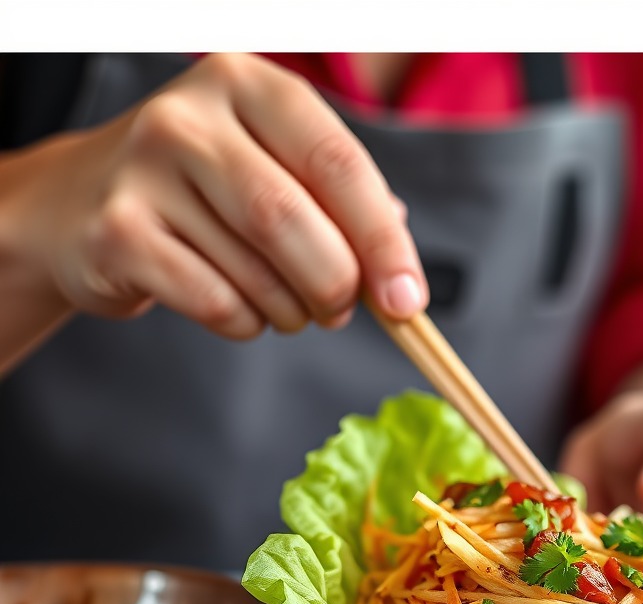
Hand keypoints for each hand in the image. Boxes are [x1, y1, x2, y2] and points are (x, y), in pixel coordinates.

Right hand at [14, 53, 427, 339]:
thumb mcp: (274, 168)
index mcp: (250, 86)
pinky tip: (239, 311)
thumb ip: (340, 204)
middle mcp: (191, 116)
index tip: (409, 302)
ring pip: (257, 270)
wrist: (79, 204)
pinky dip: (246, 324)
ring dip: (291, 311)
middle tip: (341, 312)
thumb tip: (399, 270)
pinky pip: (216, 303)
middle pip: (294, 220)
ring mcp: (145, 170)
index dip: (384, 243)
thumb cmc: (203, 192)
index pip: (339, 164)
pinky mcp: (117, 233)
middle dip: (336, 285)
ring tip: (288, 308)